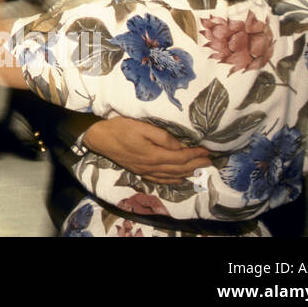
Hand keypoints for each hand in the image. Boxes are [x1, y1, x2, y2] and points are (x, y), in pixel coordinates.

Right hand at [83, 116, 210, 182]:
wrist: (98, 138)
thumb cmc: (118, 128)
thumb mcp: (141, 126)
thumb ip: (162, 136)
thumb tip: (179, 145)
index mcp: (153, 155)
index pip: (180, 157)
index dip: (195, 154)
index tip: (207, 150)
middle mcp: (151, 166)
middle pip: (179, 169)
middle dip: (196, 164)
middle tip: (210, 160)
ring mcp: (145, 171)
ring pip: (171, 176)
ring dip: (188, 173)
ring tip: (200, 168)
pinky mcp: (139, 171)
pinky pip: (160, 180)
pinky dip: (173, 180)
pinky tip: (179, 178)